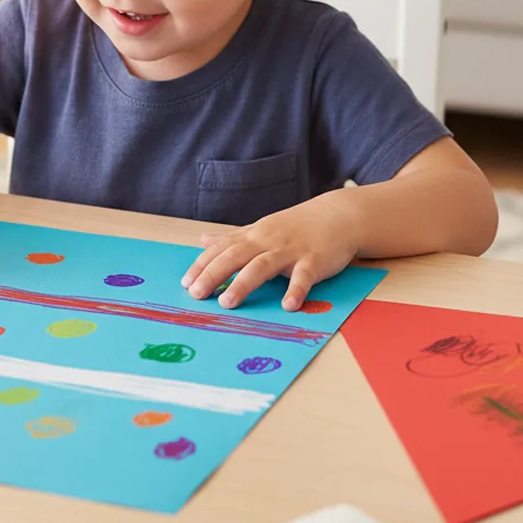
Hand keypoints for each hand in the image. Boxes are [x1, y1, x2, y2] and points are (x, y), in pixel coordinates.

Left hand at [181, 195, 360, 310]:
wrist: (336, 216)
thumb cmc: (294, 227)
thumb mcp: (260, 229)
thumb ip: (232, 238)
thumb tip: (202, 241)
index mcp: (253, 237)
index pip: (221, 250)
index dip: (202, 265)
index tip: (186, 282)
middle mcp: (267, 242)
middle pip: (235, 257)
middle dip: (213, 274)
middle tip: (196, 294)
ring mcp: (290, 251)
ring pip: (262, 266)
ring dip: (243, 284)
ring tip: (227, 303)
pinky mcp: (314, 260)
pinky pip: (304, 276)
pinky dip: (296, 290)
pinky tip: (288, 306)